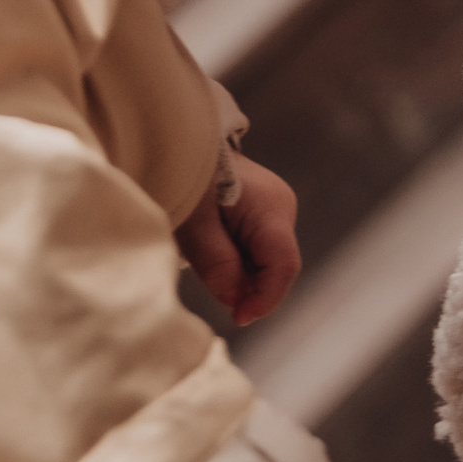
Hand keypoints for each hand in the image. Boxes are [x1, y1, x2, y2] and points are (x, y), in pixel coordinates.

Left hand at [176, 154, 303, 326]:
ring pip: (265, 261)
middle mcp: (282, 208)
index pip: (283, 266)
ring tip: (203, 260)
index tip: (238, 317)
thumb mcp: (193, 225)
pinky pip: (255, 250)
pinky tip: (211, 252)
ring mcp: (274, 210)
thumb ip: (218, 264)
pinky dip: (235, 262)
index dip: (265, 298)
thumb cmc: (185, 178)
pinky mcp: (262, 213)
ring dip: (238, 274)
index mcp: (272, 208)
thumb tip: (236, 299)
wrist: (178, 144)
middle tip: (210, 287)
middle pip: (275, 267)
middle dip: (247, 287)